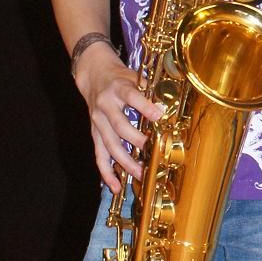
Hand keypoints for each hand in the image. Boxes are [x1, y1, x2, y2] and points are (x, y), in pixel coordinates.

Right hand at [74, 43, 164, 191]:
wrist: (93, 74)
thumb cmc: (120, 77)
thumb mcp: (135, 76)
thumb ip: (150, 90)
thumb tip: (168, 107)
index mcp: (118, 89)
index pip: (131, 96)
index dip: (144, 106)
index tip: (158, 115)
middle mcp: (105, 106)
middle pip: (120, 126)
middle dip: (137, 141)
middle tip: (153, 152)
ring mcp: (98, 121)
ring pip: (110, 145)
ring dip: (125, 162)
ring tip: (140, 175)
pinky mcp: (95, 133)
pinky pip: (99, 155)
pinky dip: (106, 171)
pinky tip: (114, 186)